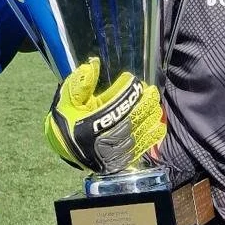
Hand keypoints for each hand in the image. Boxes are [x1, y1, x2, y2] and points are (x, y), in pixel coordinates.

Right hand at [45, 57, 162, 173]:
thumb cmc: (67, 121)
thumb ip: (79, 84)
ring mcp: (114, 152)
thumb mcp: (66, 100)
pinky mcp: (120, 160)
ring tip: (156, 105)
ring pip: (138, 133)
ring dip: (150, 118)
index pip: (114, 106)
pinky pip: (140, 149)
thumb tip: (92, 64)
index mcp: (89, 126)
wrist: (65, 149)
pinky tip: (159, 127)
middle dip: (144, 104)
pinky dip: (151, 137)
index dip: (126, 93)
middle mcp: (103, 141)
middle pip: (131, 120)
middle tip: (152, 92)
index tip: (133, 81)